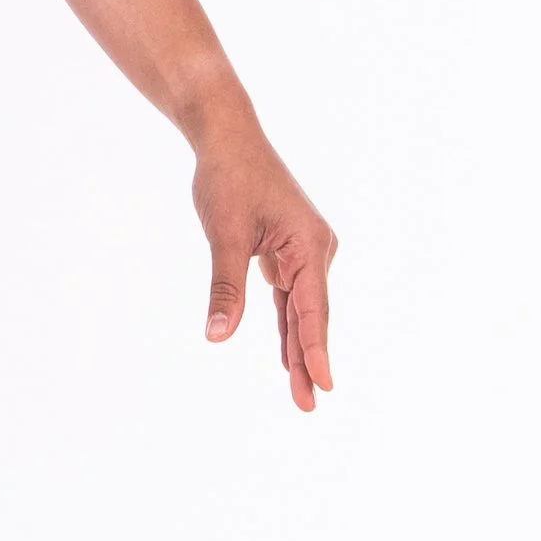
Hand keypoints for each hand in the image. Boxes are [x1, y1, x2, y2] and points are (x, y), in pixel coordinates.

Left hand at [193, 116, 338, 412]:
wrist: (227, 135)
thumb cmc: (228, 177)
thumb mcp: (224, 234)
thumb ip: (225, 287)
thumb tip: (217, 335)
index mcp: (309, 245)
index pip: (311, 309)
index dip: (314, 350)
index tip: (322, 385)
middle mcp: (316, 249)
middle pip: (311, 315)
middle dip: (308, 360)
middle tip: (309, 405)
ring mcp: (304, 250)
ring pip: (301, 309)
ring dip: (299, 347)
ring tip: (302, 391)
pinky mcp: (288, 249)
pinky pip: (290, 295)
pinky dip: (288, 323)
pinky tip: (288, 355)